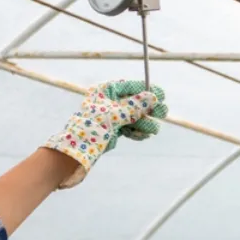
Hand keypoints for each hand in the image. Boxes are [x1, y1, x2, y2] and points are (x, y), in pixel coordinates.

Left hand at [42, 80, 168, 188]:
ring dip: (144, 123)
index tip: (161, 95)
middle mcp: (107, 101)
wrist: (77, 151)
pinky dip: (136, 131)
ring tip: (154, 129)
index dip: (146, 91)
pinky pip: (127, 127)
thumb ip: (135, 106)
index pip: (129, 87)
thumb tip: (152, 97)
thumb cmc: (92, 127)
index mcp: (104, 91)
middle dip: (148, 109)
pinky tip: (144, 135)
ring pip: (132, 117)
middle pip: (133, 103)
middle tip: (163, 113)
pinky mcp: (110, 129)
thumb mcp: (115, 114)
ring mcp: (109, 116)